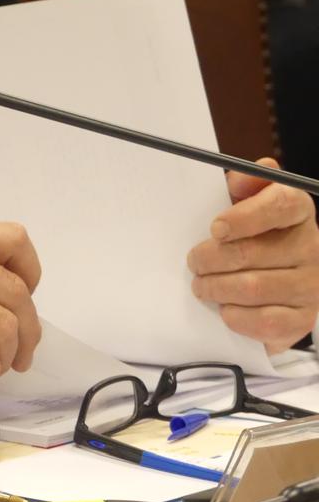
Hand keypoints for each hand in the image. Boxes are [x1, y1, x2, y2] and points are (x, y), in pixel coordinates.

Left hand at [188, 158, 318, 352]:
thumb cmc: (253, 234)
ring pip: (254, 288)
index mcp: (297, 211)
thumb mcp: (246, 203)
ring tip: (201, 285)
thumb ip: (243, 185)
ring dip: (217, 287)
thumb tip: (237, 179)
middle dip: (211, 259)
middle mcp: (312, 246)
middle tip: (194, 262)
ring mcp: (311, 285)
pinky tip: (225, 308)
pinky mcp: (303, 318)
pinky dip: (236, 316)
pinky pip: (265, 321)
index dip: (245, 216)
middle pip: (254, 252)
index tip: (215, 228)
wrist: (277, 282)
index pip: (281, 204)